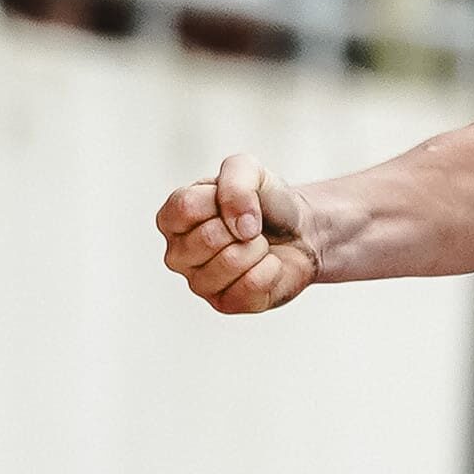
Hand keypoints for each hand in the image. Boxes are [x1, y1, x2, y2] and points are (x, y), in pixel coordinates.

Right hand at [157, 155, 314, 313]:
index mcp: (173, 218)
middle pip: (208, 238)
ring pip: (230, 263)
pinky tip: (267, 265)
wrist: (300, 231)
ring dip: (258, 248)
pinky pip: (250, 286)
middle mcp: (178, 253)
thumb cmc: (265, 201)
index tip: (237, 199)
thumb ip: (236, 179)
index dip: (222, 201)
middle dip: (244, 226)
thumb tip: (240, 226)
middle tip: (251, 227)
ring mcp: (199, 282)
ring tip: (258, 245)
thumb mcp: (249, 169)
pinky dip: (270, 269)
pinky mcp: (225, 304)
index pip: (186, 207)